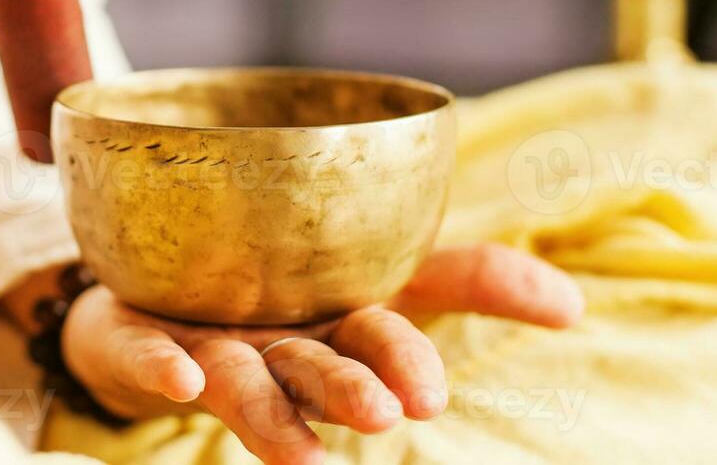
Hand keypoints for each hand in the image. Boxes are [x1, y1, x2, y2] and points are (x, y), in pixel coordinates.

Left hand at [60, 245, 583, 464]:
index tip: (429, 398)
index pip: (381, 346)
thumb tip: (575, 307)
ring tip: (298, 448)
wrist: (153, 302)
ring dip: (268, 412)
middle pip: (316, 372)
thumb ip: (473, 279)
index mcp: (336, 330)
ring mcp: (209, 348)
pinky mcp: (141, 341)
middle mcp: (277, 350)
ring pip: (242, 381)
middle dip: (348, 393)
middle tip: (381, 414)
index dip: (404, 367)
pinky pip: (145, 355)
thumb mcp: (385, 269)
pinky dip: (160, 367)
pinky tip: (178, 377)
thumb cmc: (286, 293)